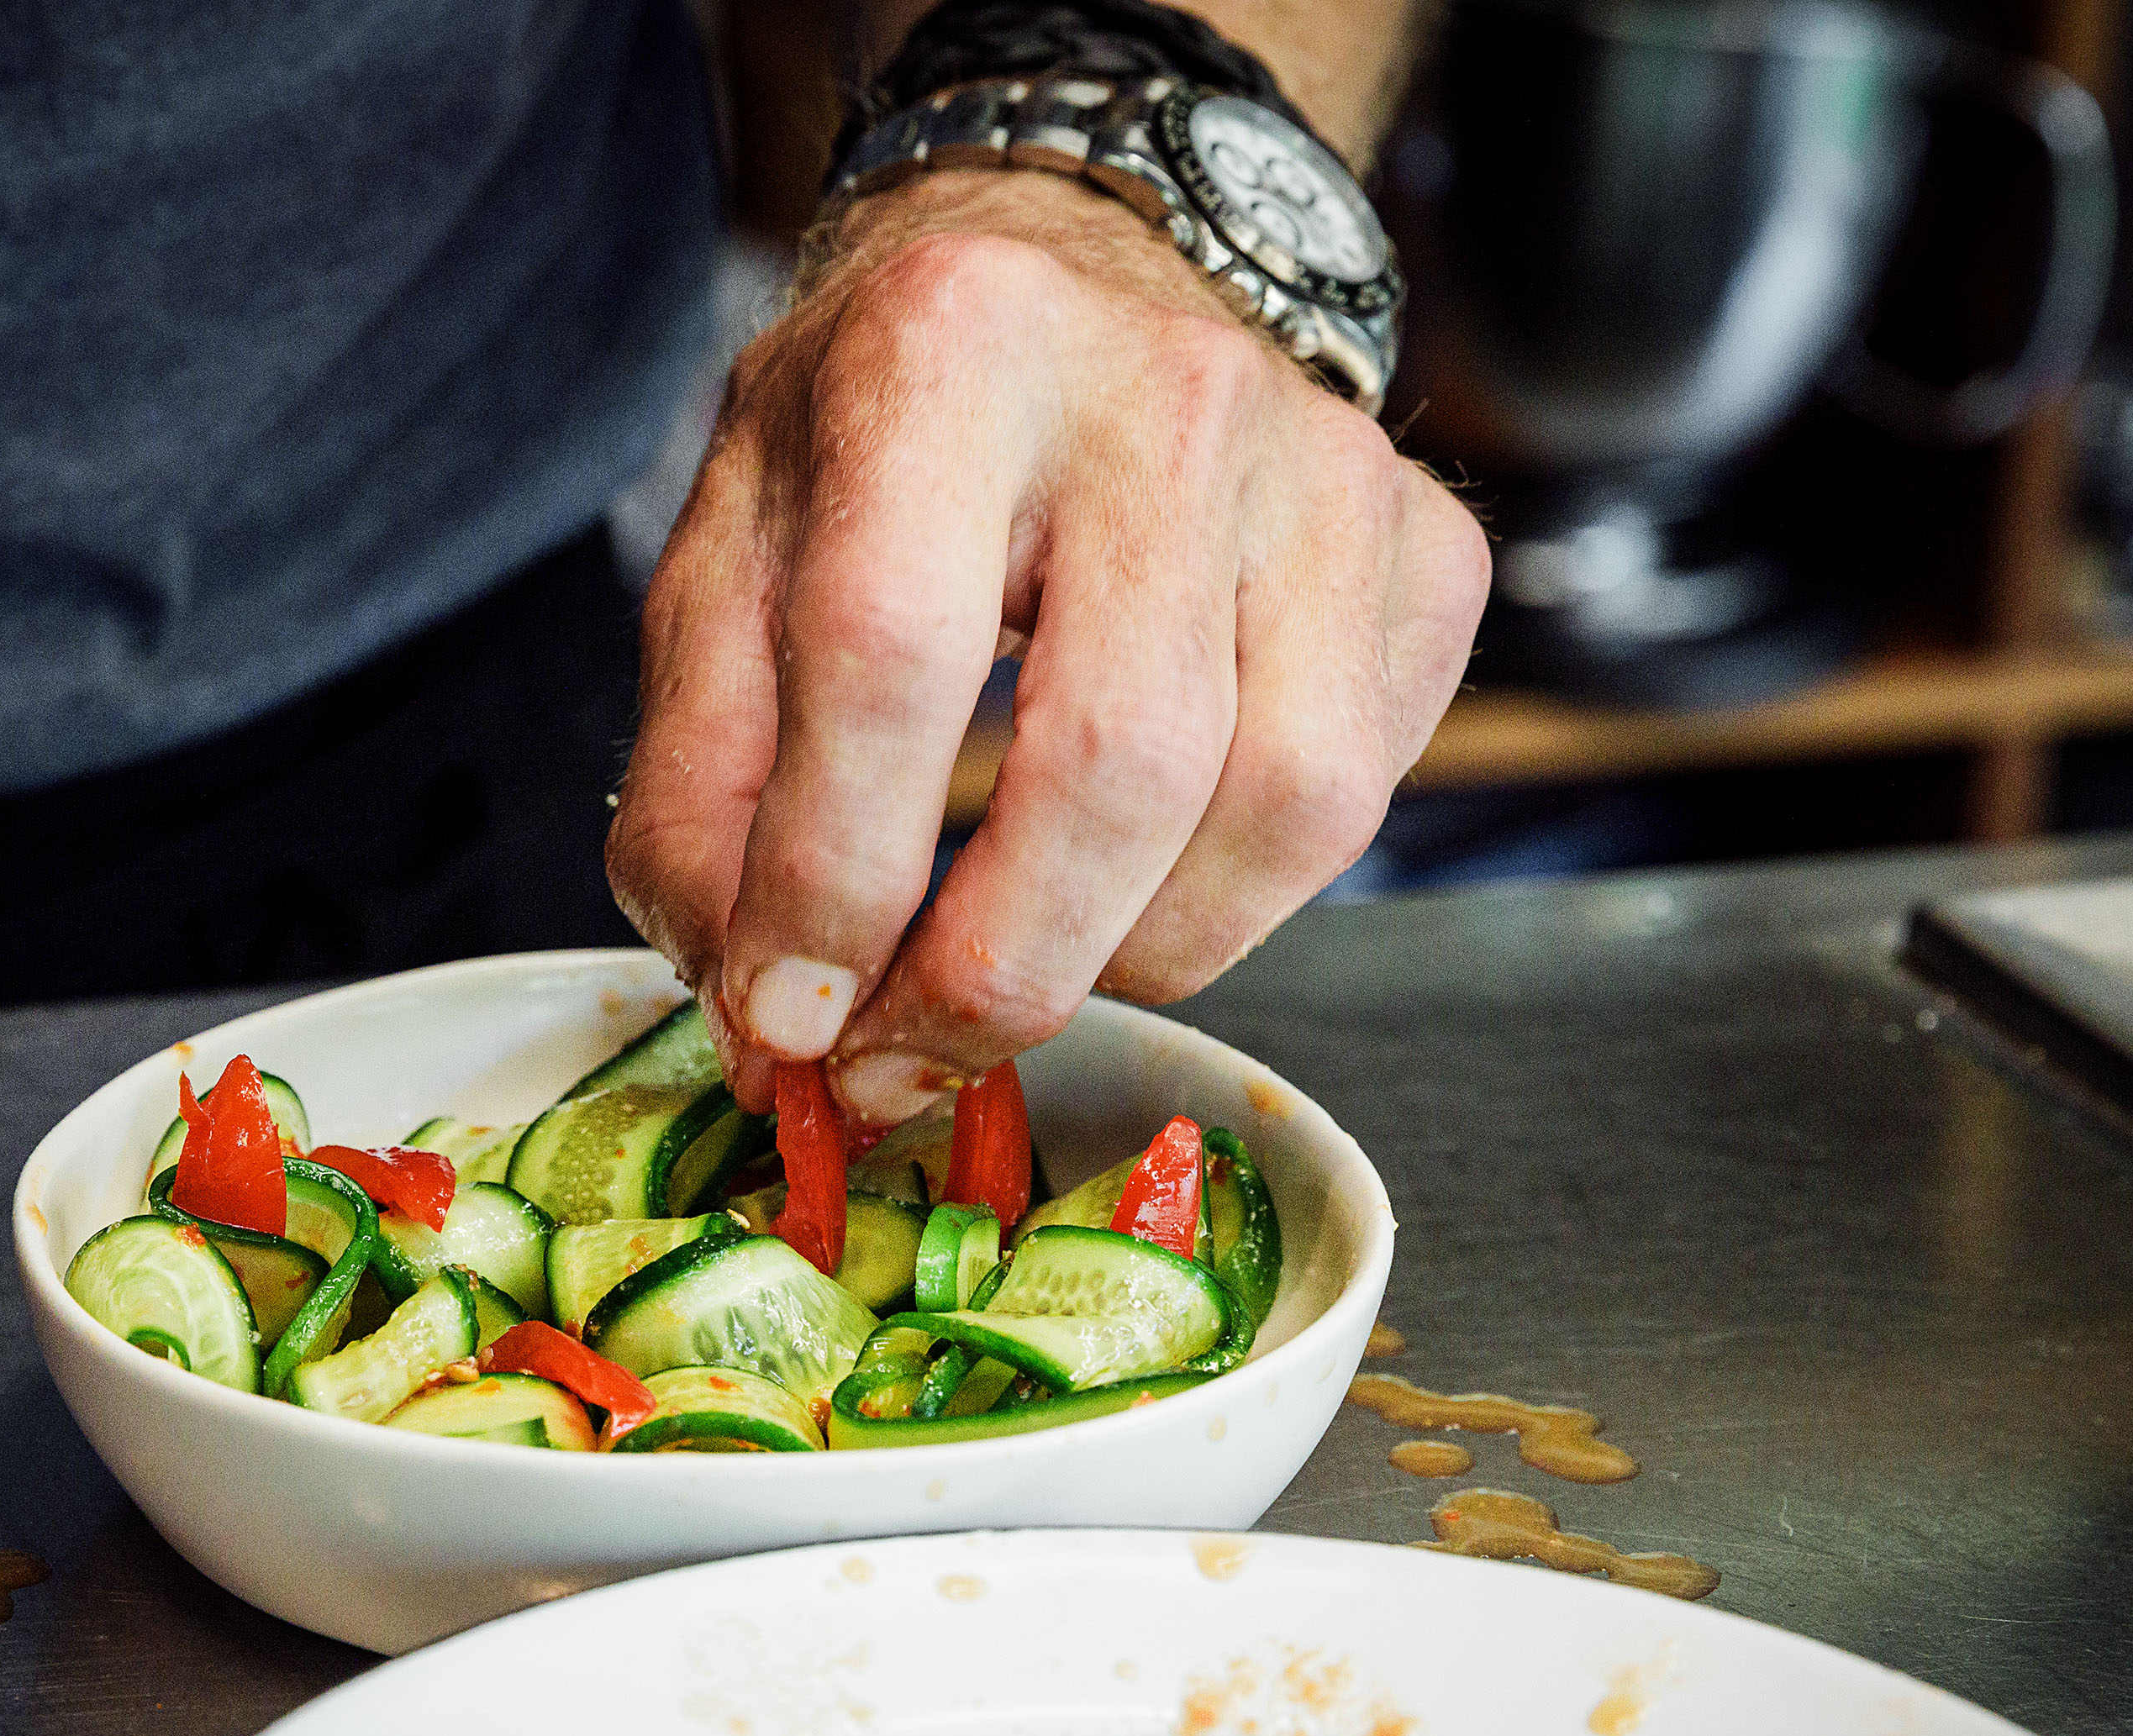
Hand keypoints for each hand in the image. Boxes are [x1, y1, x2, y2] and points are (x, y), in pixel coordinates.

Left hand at [607, 168, 1488, 1120]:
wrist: (1083, 282)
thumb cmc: (892, 436)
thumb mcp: (730, 558)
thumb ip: (703, 781)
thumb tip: (762, 1013)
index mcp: (953, 348)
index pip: (891, 661)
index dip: (834, 881)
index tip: (791, 1017)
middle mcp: (1171, 393)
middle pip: (1117, 762)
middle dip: (996, 973)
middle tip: (903, 1057)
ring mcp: (1333, 475)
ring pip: (1279, 811)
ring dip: (1130, 959)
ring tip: (1019, 964)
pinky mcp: (1429, 558)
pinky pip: (1359, 808)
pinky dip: (1231, 901)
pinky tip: (1135, 873)